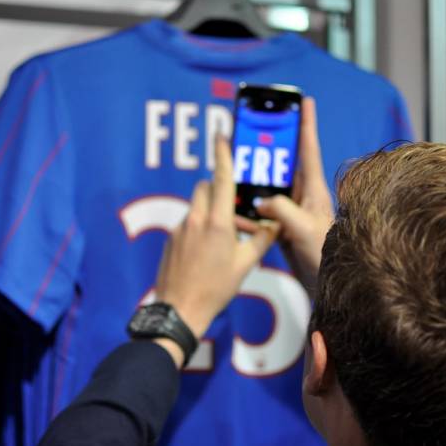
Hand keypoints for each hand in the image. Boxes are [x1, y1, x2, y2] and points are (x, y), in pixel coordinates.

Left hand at [155, 136, 279, 347]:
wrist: (179, 309)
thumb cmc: (215, 289)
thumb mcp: (246, 265)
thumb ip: (261, 240)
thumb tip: (273, 226)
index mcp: (217, 222)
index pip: (221, 178)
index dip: (223, 155)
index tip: (221, 136)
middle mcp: (196, 219)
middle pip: (205, 188)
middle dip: (218, 189)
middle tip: (235, 211)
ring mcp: (180, 229)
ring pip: (197, 207)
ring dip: (211, 212)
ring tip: (226, 239)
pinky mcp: (171, 240)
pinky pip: (188, 223)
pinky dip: (200, 227)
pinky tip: (208, 253)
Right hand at [241, 97, 333, 292]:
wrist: (327, 287)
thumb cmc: (325, 257)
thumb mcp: (303, 229)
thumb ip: (281, 210)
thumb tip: (260, 201)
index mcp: (314, 191)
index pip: (309, 149)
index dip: (306, 124)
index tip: (304, 100)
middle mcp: (304, 197)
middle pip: (283, 164)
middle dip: (267, 148)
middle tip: (253, 130)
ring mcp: (292, 212)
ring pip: (267, 188)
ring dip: (251, 181)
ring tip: (233, 169)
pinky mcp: (282, 228)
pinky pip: (260, 213)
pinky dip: (246, 211)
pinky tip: (232, 211)